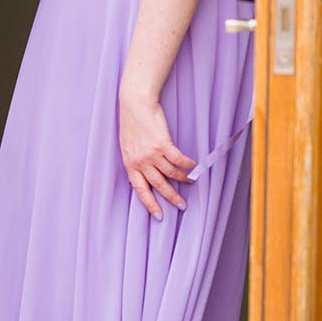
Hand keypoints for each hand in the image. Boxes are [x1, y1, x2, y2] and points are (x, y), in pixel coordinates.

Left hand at [118, 87, 195, 218]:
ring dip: (183, 179)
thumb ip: (135, 160)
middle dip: (171, 197)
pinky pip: (179, 160)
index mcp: (130, 164)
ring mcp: (152, 154)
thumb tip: (143, 172)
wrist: (135, 104)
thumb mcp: (127, 146)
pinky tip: (194, 167)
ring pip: (171, 173)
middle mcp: (140, 162)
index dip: (150, 204)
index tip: (159, 216)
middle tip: (182, 206)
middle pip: (158, 185)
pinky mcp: (163, 144)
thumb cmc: (131, 123)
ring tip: (191, 182)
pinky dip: (188, 165)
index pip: (140, 190)